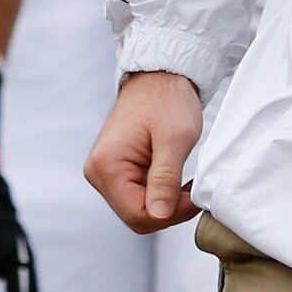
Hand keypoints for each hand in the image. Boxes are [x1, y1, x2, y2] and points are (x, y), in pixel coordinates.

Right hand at [86, 71, 201, 230]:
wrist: (159, 76)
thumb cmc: (166, 99)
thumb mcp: (175, 140)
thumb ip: (165, 180)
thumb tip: (159, 216)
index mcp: (106, 165)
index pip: (137, 214)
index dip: (170, 213)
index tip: (192, 196)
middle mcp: (98, 171)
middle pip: (135, 215)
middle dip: (167, 210)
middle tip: (191, 191)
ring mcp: (105, 171)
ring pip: (137, 208)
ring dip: (164, 202)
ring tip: (182, 180)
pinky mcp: (115, 169)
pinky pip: (137, 195)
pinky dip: (158, 192)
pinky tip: (173, 178)